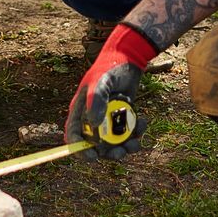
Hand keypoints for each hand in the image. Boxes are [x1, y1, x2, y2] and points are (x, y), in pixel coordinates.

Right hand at [64, 24, 153, 160]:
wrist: (128, 58)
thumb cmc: (109, 67)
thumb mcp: (101, 81)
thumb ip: (96, 100)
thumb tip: (94, 125)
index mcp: (80, 111)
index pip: (73, 135)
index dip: (79, 150)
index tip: (93, 158)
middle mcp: (92, 118)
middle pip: (96, 145)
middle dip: (109, 152)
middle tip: (122, 152)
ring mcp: (108, 119)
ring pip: (114, 143)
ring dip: (126, 145)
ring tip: (137, 141)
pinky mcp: (122, 118)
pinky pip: (127, 133)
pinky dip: (136, 133)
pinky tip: (144, 122)